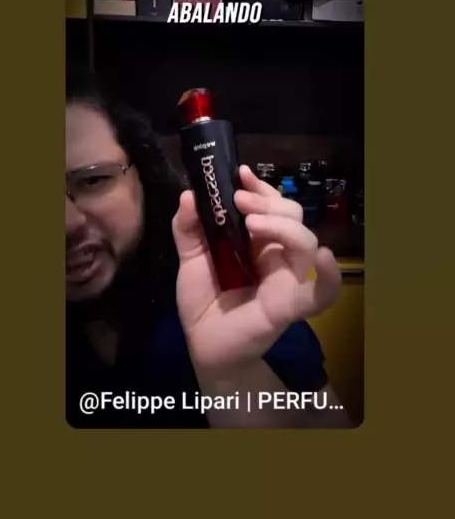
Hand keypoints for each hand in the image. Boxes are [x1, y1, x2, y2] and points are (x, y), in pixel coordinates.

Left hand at [172, 165, 341, 371]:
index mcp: (257, 240)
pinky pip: (322, 294)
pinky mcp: (290, 306)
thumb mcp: (190, 258)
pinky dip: (330, 277)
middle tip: (239, 200)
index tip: (241, 173)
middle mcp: (277, 254)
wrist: (202, 345)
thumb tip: (189, 195)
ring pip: (305, 241)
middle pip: (292, 216)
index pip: (271, 205)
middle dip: (268, 201)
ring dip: (282, 225)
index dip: (260, 187)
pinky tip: (323, 258)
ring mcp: (288, 278)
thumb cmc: (204, 300)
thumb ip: (187, 228)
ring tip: (252, 222)